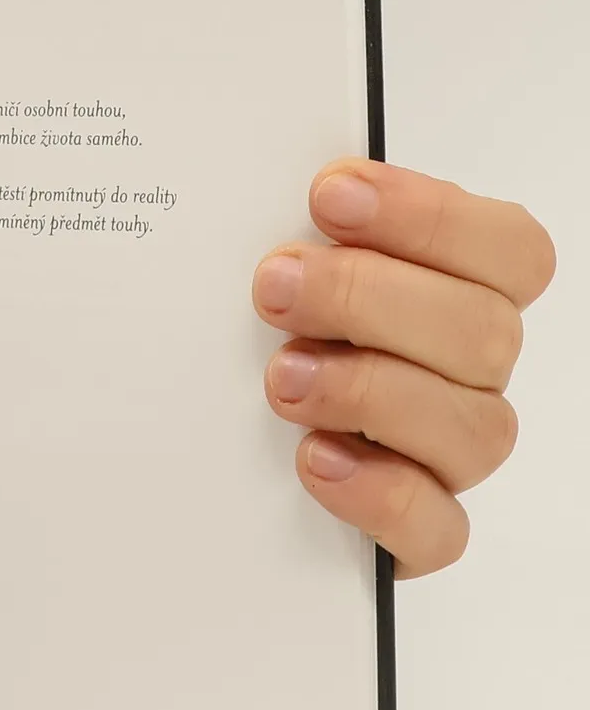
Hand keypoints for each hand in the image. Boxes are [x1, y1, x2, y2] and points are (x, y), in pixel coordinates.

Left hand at [253, 162, 553, 577]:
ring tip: (281, 378)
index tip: (329, 195)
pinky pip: (437, 529)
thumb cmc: (253, 338)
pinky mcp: (415, 533)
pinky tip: (316, 460)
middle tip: (273, 287)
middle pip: (485, 331)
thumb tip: (249, 176)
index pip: (507, 248)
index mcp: (458, 293)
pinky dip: (381, 493)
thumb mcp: (267, 275)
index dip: (430, 216)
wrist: (202, 456)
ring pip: (475, 428)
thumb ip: (290, 234)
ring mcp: (448, 456)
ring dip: (371, 392)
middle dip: (370, 298)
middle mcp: (468, 373)